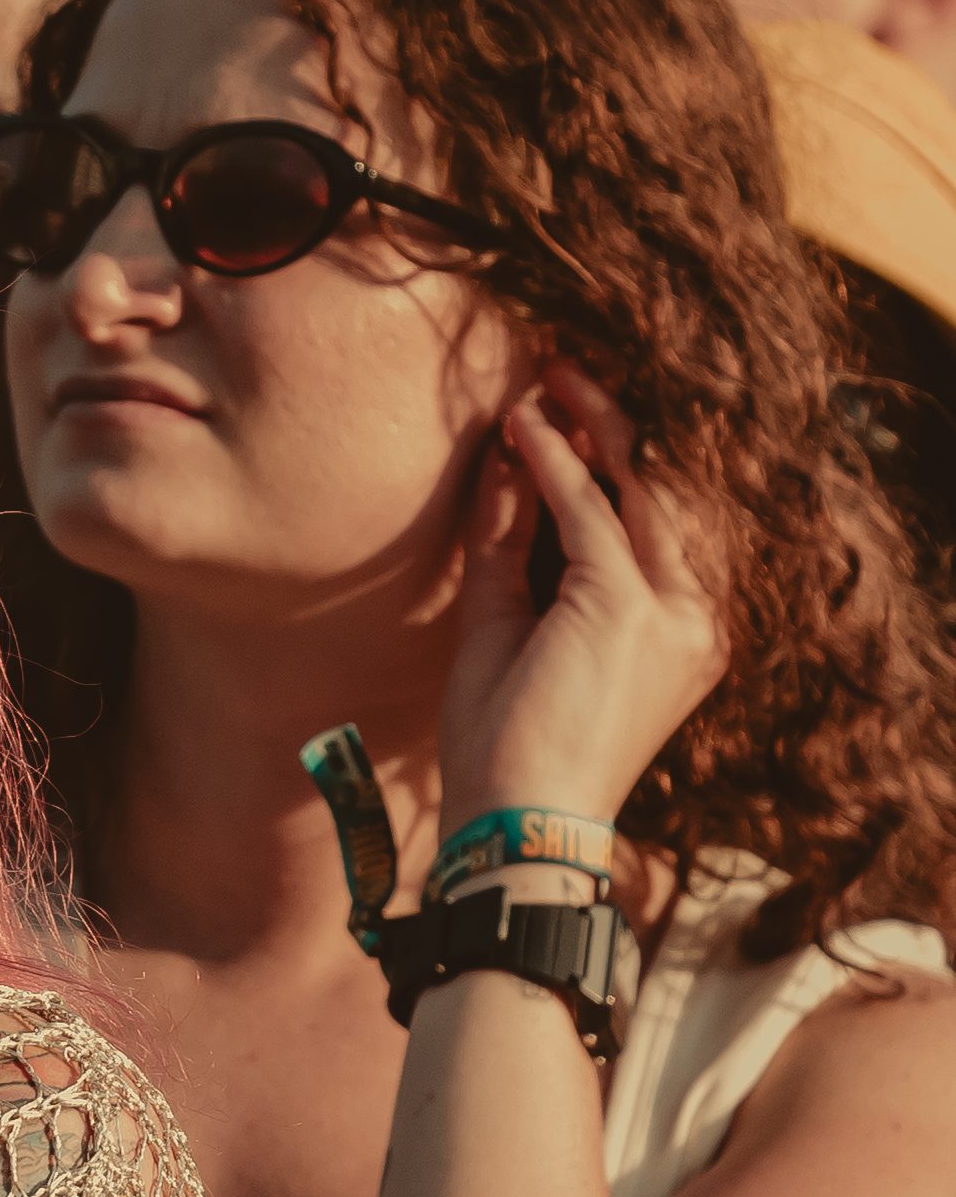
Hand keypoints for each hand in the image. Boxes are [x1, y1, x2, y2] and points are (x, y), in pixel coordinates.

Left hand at [436, 364, 723, 838]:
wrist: (520, 822)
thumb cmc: (508, 746)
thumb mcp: (504, 629)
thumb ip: (508, 550)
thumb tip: (503, 470)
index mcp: (676, 634)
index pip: (647, 527)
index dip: (603, 466)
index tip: (557, 419)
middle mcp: (692, 618)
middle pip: (656, 497)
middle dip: (607, 430)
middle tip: (558, 374)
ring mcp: (671, 612)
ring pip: (636, 492)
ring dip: (588, 429)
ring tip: (546, 378)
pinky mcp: (629, 605)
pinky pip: (590, 512)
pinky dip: (556, 463)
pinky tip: (526, 425)